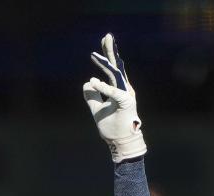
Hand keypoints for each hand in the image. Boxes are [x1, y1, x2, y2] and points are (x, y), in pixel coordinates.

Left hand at [83, 33, 146, 162]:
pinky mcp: (126, 103)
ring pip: (115, 76)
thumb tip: (87, 84)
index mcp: (118, 89)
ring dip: (105, 64)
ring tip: (94, 55)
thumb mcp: (97, 109)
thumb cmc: (111, 126)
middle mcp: (124, 89)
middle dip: (111, 51)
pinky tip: (93, 81)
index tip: (104, 41)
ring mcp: (126, 95)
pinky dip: (103, 87)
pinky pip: (114, 93)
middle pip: (116, 67)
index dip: (108, 55)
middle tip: (107, 36)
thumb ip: (92, 96)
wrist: (120, 141)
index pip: (112, 69)